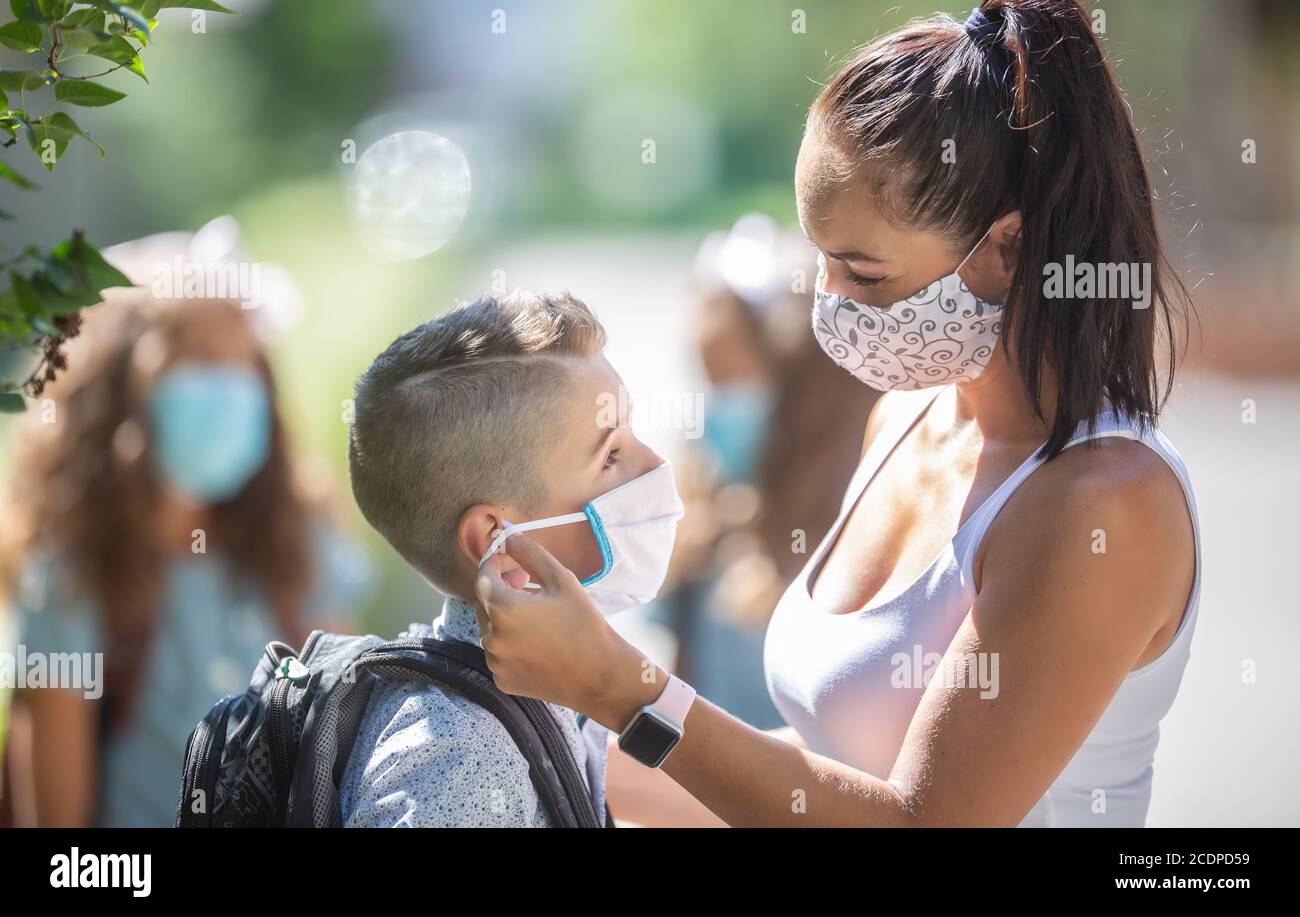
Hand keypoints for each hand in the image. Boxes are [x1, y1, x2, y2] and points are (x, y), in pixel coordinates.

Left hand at [474, 534, 661, 729]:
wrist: (601, 675)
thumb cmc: (585, 624)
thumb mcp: (561, 579)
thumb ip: (530, 553)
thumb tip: (508, 534)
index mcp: (503, 609)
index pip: (483, 575)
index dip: (495, 562)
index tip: (511, 559)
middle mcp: (492, 637)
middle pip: (484, 601)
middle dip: (502, 587)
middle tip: (528, 582)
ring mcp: (495, 662)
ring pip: (490, 627)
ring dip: (505, 614)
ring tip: (537, 612)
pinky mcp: (502, 679)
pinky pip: (498, 651)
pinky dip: (510, 640)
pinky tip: (537, 639)